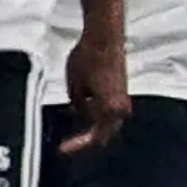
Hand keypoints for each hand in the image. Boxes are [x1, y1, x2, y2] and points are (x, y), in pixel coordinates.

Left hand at [60, 32, 130, 150]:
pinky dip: (97, 111)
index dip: (79, 145)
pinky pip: (110, 109)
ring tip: (73, 124)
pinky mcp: (122, 88)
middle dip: (88, 137)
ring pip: (108, 121)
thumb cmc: (88, 58)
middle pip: (105, 132)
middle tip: (69, 142)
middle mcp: (122, 107)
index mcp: (110, 110)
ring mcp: (123, 97)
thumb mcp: (74, 85)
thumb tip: (79, 111)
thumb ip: (77, 104)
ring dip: (93, 123)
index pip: (96, 137)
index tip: (62, 149)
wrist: (105, 36)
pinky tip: (83, 107)